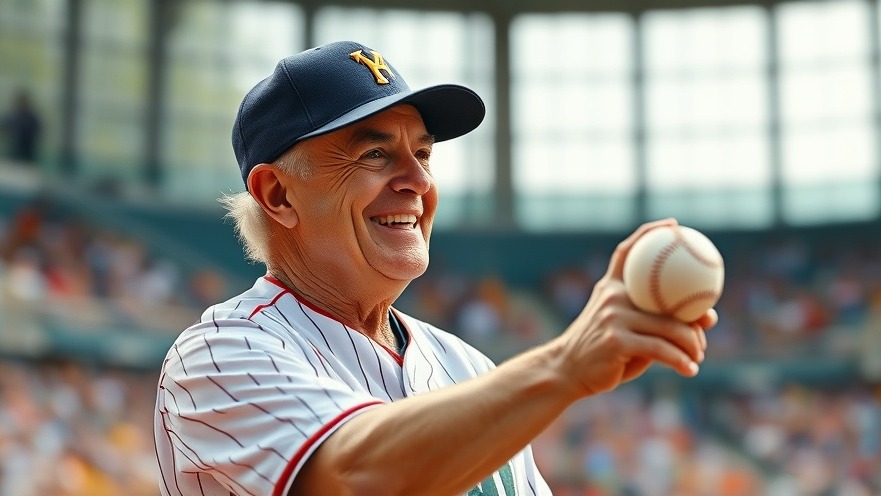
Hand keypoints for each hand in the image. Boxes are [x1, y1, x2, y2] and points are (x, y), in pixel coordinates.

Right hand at [554, 218, 715, 397]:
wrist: (567, 370)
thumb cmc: (603, 353)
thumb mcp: (625, 330)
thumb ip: (655, 322)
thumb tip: (706, 320)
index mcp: (610, 288)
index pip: (626, 253)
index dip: (648, 232)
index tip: (671, 224)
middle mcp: (611, 297)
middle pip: (666, 300)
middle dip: (695, 315)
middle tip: (709, 325)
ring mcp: (613, 318)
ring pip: (669, 327)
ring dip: (691, 345)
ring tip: (699, 357)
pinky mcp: (616, 341)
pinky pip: (660, 348)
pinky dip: (680, 361)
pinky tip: (690, 370)